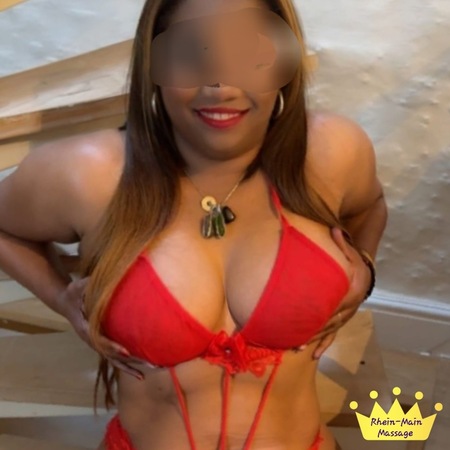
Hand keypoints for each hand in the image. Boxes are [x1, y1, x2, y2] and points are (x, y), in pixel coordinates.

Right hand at [57, 276, 155, 379]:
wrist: (67, 303)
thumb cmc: (74, 293)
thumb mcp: (76, 286)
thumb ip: (87, 284)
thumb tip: (100, 278)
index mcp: (85, 328)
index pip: (100, 340)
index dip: (112, 346)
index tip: (126, 351)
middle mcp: (92, 341)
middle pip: (112, 356)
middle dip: (131, 361)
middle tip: (150, 365)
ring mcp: (98, 345)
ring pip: (116, 361)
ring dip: (133, 367)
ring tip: (153, 370)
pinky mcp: (103, 345)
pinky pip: (116, 359)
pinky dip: (128, 366)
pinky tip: (141, 372)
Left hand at [306, 227, 371, 359]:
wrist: (366, 274)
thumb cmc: (354, 262)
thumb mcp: (351, 252)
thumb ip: (342, 244)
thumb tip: (334, 229)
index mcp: (351, 290)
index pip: (333, 302)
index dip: (318, 311)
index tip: (302, 318)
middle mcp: (349, 306)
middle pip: (329, 320)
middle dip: (312, 330)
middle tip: (293, 338)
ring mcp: (346, 315)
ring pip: (330, 330)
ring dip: (315, 340)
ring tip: (298, 348)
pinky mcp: (342, 320)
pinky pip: (334, 334)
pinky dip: (324, 344)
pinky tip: (315, 355)